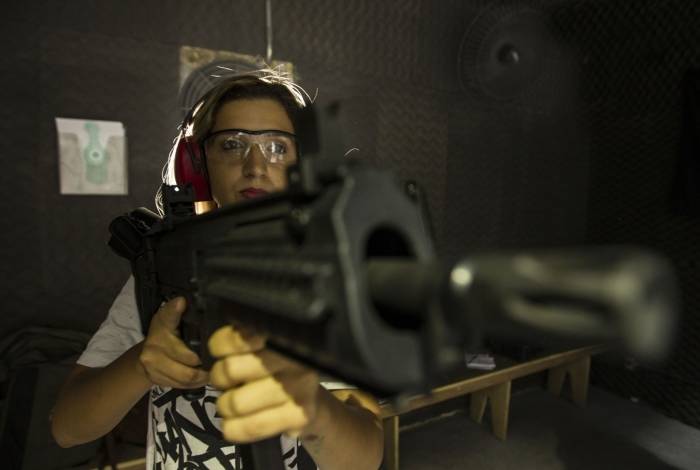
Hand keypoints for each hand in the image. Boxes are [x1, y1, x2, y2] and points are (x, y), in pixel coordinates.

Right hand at [138, 297, 208, 388]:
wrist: (145, 357)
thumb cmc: (166, 336)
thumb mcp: (173, 320)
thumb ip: (181, 313)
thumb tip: (188, 301)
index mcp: (162, 323)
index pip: (168, 315)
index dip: (175, 309)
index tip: (182, 302)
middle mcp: (154, 342)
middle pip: (188, 357)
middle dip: (205, 362)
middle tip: (218, 361)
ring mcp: (152, 362)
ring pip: (186, 375)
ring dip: (202, 376)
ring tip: (212, 372)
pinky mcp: (154, 377)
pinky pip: (181, 385)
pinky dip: (194, 384)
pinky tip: (201, 378)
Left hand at [208, 325, 320, 442]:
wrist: (308, 401)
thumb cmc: (275, 370)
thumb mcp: (259, 348)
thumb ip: (236, 342)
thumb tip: (208, 359)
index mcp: (281, 336)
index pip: (236, 337)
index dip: (220, 346)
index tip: (222, 353)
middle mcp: (293, 358)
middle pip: (230, 370)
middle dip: (220, 378)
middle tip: (227, 382)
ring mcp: (299, 387)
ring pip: (236, 403)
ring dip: (225, 406)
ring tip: (233, 403)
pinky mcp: (299, 415)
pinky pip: (250, 427)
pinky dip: (234, 428)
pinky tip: (236, 423)